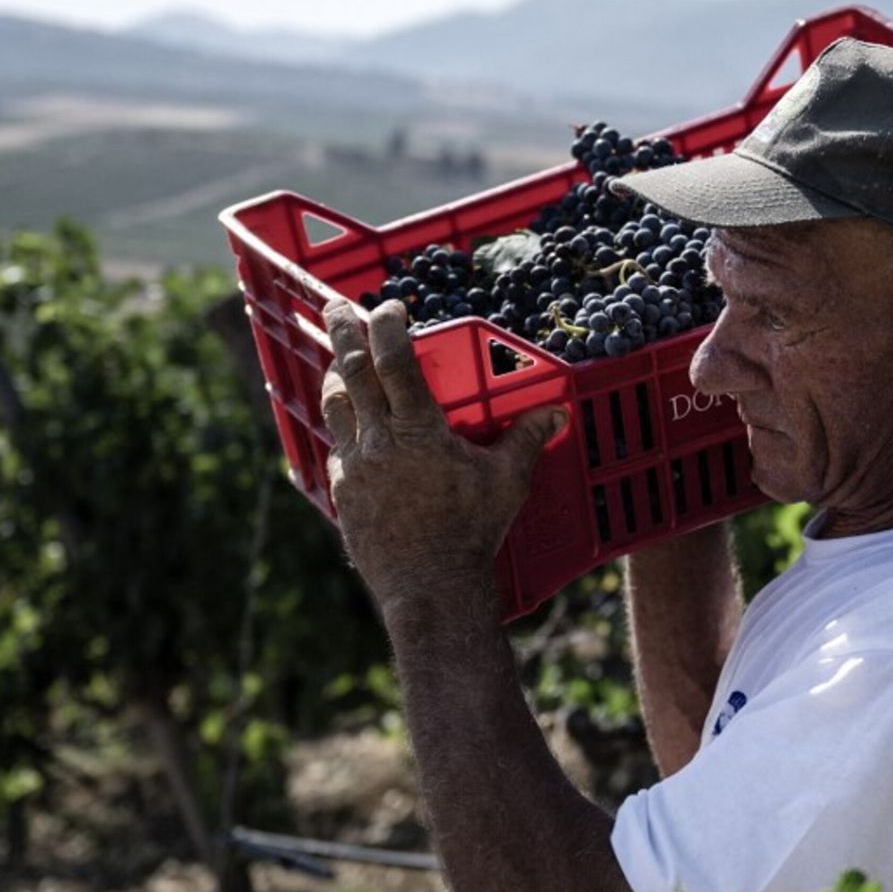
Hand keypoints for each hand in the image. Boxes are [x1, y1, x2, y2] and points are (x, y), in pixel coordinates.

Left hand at [319, 298, 566, 612]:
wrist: (429, 586)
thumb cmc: (472, 532)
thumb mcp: (507, 482)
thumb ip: (527, 440)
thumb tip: (557, 413)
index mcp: (418, 429)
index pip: (394, 360)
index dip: (388, 325)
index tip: (392, 306)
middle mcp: (378, 440)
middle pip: (350, 370)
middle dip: (343, 330)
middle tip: (337, 305)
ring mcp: (354, 465)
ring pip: (334, 404)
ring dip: (338, 377)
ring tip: (343, 364)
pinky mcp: (342, 490)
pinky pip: (337, 446)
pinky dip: (344, 428)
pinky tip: (355, 429)